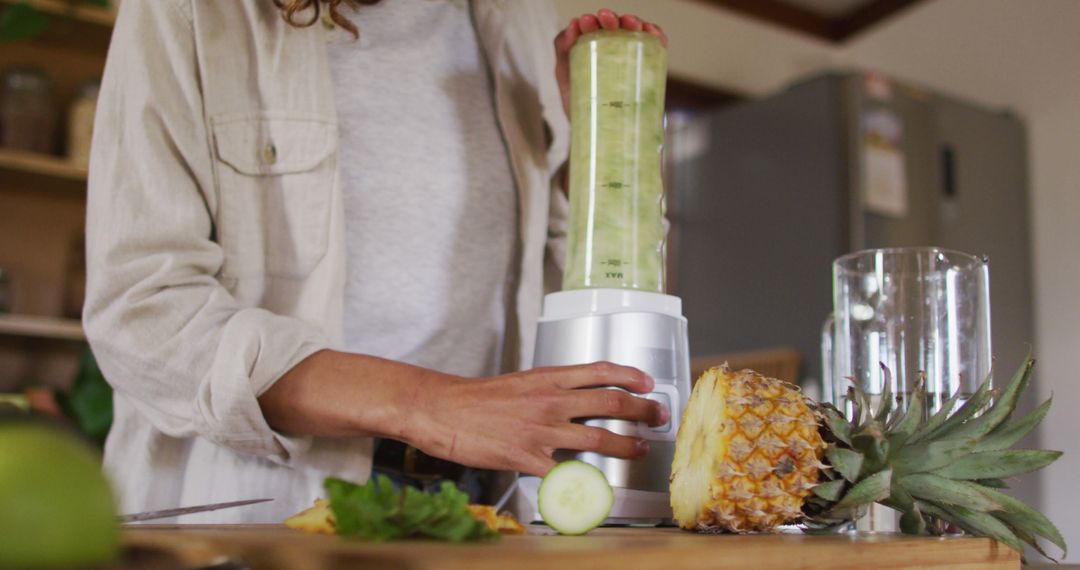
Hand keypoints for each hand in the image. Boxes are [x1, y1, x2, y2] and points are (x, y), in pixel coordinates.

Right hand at [406, 362, 669, 475]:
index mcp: (547, 378)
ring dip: (627, 443)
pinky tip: (598, 487)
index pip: (599, 370)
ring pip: (598, 436)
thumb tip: (573, 399)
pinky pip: (566, 473)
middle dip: (641, 408)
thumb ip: (548, 390)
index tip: (647, 381)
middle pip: (609, 401)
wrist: (441, 410)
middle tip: (658, 414)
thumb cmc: (476, 398)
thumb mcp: (518, 383)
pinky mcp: (527, 457)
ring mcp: (540, 430)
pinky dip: (585, 481)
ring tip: (641, 447)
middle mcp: (550, 400)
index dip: (630, 375)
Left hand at [554, 9, 667, 115]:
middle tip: (607, 20)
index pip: (591, 30)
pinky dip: (655, 35)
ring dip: (633, 22)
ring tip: (631, 24)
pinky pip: (654, 46)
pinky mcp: (647, 69)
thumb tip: (571, 27)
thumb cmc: (583, 113)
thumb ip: (564, 55)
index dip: (588, 21)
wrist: (602, 142)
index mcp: (589, 53)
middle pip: (613, 28)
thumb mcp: (567, 81)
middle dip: (611, 18)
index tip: (585, 22)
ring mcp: (629, 59)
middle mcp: (610, 52)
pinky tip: (652, 32)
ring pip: (634, 33)